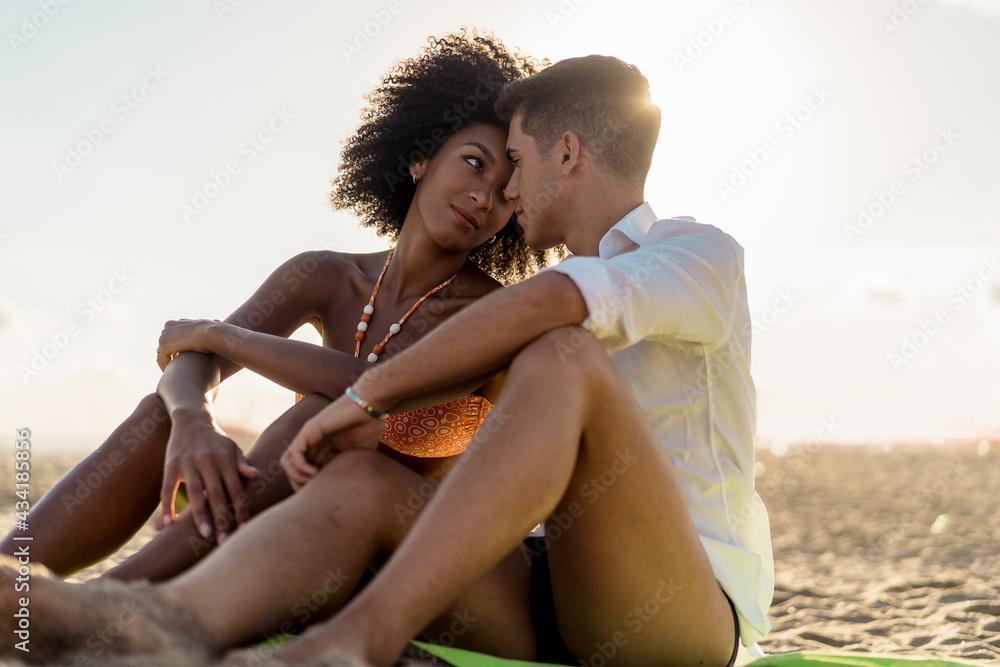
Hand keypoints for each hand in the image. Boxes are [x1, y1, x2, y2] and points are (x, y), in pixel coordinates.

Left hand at [157, 319, 221, 370]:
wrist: (212, 334)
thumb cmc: (217, 332)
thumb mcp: (213, 326)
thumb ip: (211, 326)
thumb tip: (218, 321)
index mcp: (179, 322)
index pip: (172, 336)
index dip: (177, 348)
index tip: (182, 359)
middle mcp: (169, 326)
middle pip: (165, 344)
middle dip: (170, 355)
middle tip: (176, 368)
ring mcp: (165, 335)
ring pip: (161, 352)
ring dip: (167, 362)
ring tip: (174, 373)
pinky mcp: (164, 345)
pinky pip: (161, 359)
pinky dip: (166, 366)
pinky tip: (174, 374)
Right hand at [159, 411, 259, 539]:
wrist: (191, 419)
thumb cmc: (216, 440)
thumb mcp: (231, 448)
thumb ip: (242, 463)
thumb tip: (256, 475)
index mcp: (225, 459)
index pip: (236, 489)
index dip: (240, 509)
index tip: (243, 529)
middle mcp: (208, 462)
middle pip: (216, 494)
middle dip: (221, 518)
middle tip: (224, 540)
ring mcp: (188, 464)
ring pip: (194, 493)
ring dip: (199, 515)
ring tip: (204, 535)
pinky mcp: (171, 466)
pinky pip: (167, 489)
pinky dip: (166, 507)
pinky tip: (167, 525)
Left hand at [281, 395, 382, 490]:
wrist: (370, 404)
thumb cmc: (369, 426)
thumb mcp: (359, 455)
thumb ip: (349, 469)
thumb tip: (351, 492)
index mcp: (321, 448)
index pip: (302, 471)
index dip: (307, 486)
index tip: (320, 495)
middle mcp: (311, 443)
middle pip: (290, 469)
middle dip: (299, 484)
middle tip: (314, 492)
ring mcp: (308, 436)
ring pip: (287, 462)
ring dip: (297, 477)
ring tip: (314, 482)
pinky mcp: (309, 431)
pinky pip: (293, 454)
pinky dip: (300, 467)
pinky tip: (315, 473)